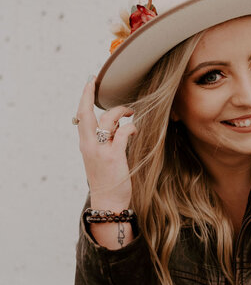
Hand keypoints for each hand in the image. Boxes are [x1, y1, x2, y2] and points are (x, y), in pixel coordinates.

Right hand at [76, 76, 136, 209]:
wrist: (108, 202)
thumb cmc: (106, 179)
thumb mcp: (98, 157)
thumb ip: (102, 141)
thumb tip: (114, 125)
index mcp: (85, 144)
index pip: (80, 116)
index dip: (83, 97)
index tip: (88, 82)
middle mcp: (90, 145)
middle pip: (86, 113)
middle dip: (89, 94)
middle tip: (96, 82)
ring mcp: (101, 150)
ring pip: (107, 119)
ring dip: (120, 111)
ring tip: (130, 113)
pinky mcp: (114, 156)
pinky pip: (124, 133)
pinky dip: (131, 128)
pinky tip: (135, 131)